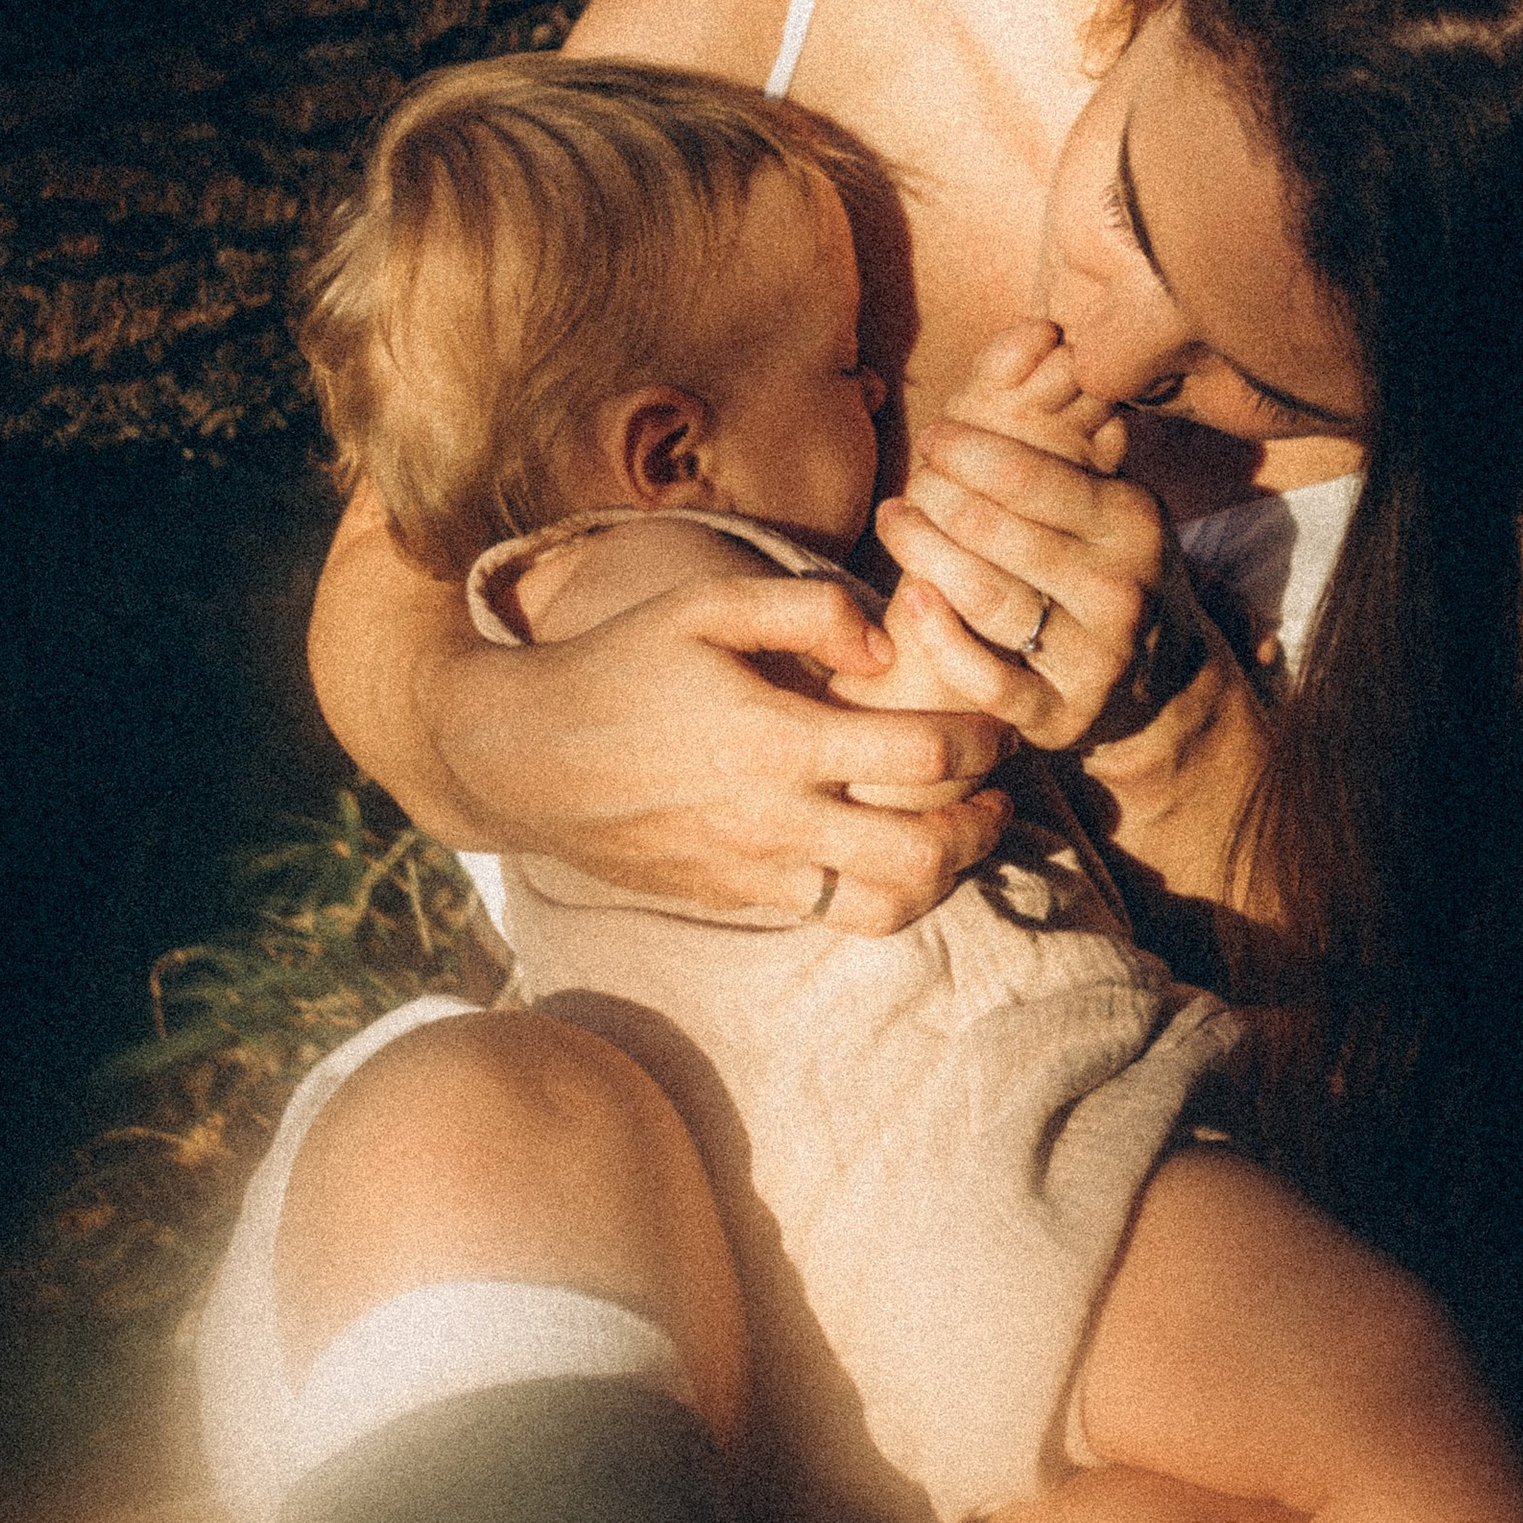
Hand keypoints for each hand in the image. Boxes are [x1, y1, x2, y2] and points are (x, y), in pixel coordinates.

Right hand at [453, 563, 1009, 933]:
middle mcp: (773, 819)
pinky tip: (887, 854)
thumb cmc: (618, 665)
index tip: (998, 726)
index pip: (923, 754)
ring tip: (955, 838)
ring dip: (942, 877)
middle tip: (997, 795)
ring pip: (886, 906)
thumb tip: (888, 643)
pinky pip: (833, 917)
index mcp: (776, 738)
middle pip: (923, 852)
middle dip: (980, 825)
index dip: (982, 739)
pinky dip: (881, 895)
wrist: (524, 757)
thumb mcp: (703, 605)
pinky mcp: (735, 900)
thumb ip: (807, 607)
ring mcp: (754, 871)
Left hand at [875, 322, 1202, 753]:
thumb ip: (1063, 424)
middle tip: (904, 486)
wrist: (1157, 678)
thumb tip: (1036, 331)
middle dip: (940, 502)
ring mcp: (1097, 658)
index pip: (1038, 477)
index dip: (974, 451)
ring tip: (895, 524)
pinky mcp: (1064, 717)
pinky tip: (911, 602)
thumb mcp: (1103, 494)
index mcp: (1134, 522)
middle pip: (1003, 534)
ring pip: (991, 601)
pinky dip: (944, 640)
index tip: (934, 435)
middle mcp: (1122, 589)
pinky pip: (991, 680)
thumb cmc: (1103, 561)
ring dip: (926, 558)